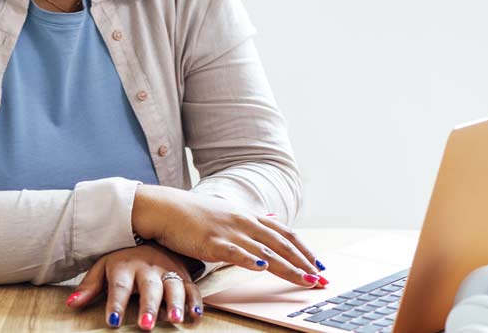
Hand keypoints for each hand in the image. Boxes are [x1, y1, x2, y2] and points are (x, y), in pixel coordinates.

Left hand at [66, 242, 204, 329]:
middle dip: (148, 306)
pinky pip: (191, 288)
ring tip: (175, 319)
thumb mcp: (104, 268)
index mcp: (125, 265)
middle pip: (149, 288)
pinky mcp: (183, 275)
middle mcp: (148, 268)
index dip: (115, 303)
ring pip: (173, 287)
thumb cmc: (124, 262)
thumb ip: (90, 287)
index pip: (119, 286)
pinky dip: (195, 301)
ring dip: (175, 304)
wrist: (152, 238)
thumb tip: (71, 304)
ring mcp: (167, 271)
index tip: (113, 321)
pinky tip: (194, 315)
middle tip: (146, 325)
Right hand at [131, 185, 326, 288]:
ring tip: (305, 279)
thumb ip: (250, 221)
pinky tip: (263, 268)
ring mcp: (230, 232)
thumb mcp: (228, 215)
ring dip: (288, 267)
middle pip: (283, 245)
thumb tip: (271, 220)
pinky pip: (235, 252)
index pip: (286, 235)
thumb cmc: (194, 215)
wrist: (165, 208)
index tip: (320, 266)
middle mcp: (245, 223)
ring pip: (266, 251)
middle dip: (305, 263)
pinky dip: (251, 260)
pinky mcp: (212, 241)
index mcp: (250, 218)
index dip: (305, 250)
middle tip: (322, 279)